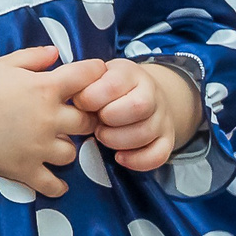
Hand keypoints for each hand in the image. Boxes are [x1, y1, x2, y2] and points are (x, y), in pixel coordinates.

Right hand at [0, 47, 101, 195]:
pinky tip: (54, 180)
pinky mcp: (25, 169)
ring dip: (66, 148)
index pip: (88, 76)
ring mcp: (39, 147)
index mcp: (46, 87)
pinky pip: (53, 185)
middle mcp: (49, 118)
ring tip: (52, 145)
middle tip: (70, 117)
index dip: (95, 74)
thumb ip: (34, 57)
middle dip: (84, 117)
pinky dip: (57, 185)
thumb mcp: (4, 63)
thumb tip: (57, 53)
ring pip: (72, 153)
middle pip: (88, 121)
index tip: (91, 78)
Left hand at [73, 59, 201, 172]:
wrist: (142, 93)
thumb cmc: (108, 88)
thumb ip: (82, 83)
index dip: (92, 98)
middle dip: (109, 119)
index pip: (113, 84)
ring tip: (102, 136)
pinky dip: (138, 160)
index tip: (80, 103)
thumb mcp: (95, 76)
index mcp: (129, 74)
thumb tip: (69, 96)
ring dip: (118, 140)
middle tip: (95, 122)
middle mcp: (151, 94)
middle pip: (138, 107)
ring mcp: (161, 118)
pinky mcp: (167, 139)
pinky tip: (119, 157)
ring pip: (146, 132)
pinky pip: (159, 154)